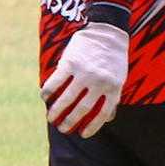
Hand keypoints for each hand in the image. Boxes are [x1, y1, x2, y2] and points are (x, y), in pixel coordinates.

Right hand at [41, 22, 129, 137]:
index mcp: (114, 88)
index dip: (92, 127)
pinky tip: (44, 98)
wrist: (108, 30)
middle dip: (69, 122)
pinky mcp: (70, 62)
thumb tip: (107, 119)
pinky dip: (48, 92)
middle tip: (61, 127)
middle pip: (82, 109)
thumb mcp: (119, 77)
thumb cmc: (113, 57)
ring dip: (56, 111)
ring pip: (66, 99)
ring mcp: (84, 72)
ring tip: (50, 118)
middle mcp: (99, 82)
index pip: (103, 114)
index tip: (82, 134)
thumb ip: (112, 96)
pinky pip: (55, 82)